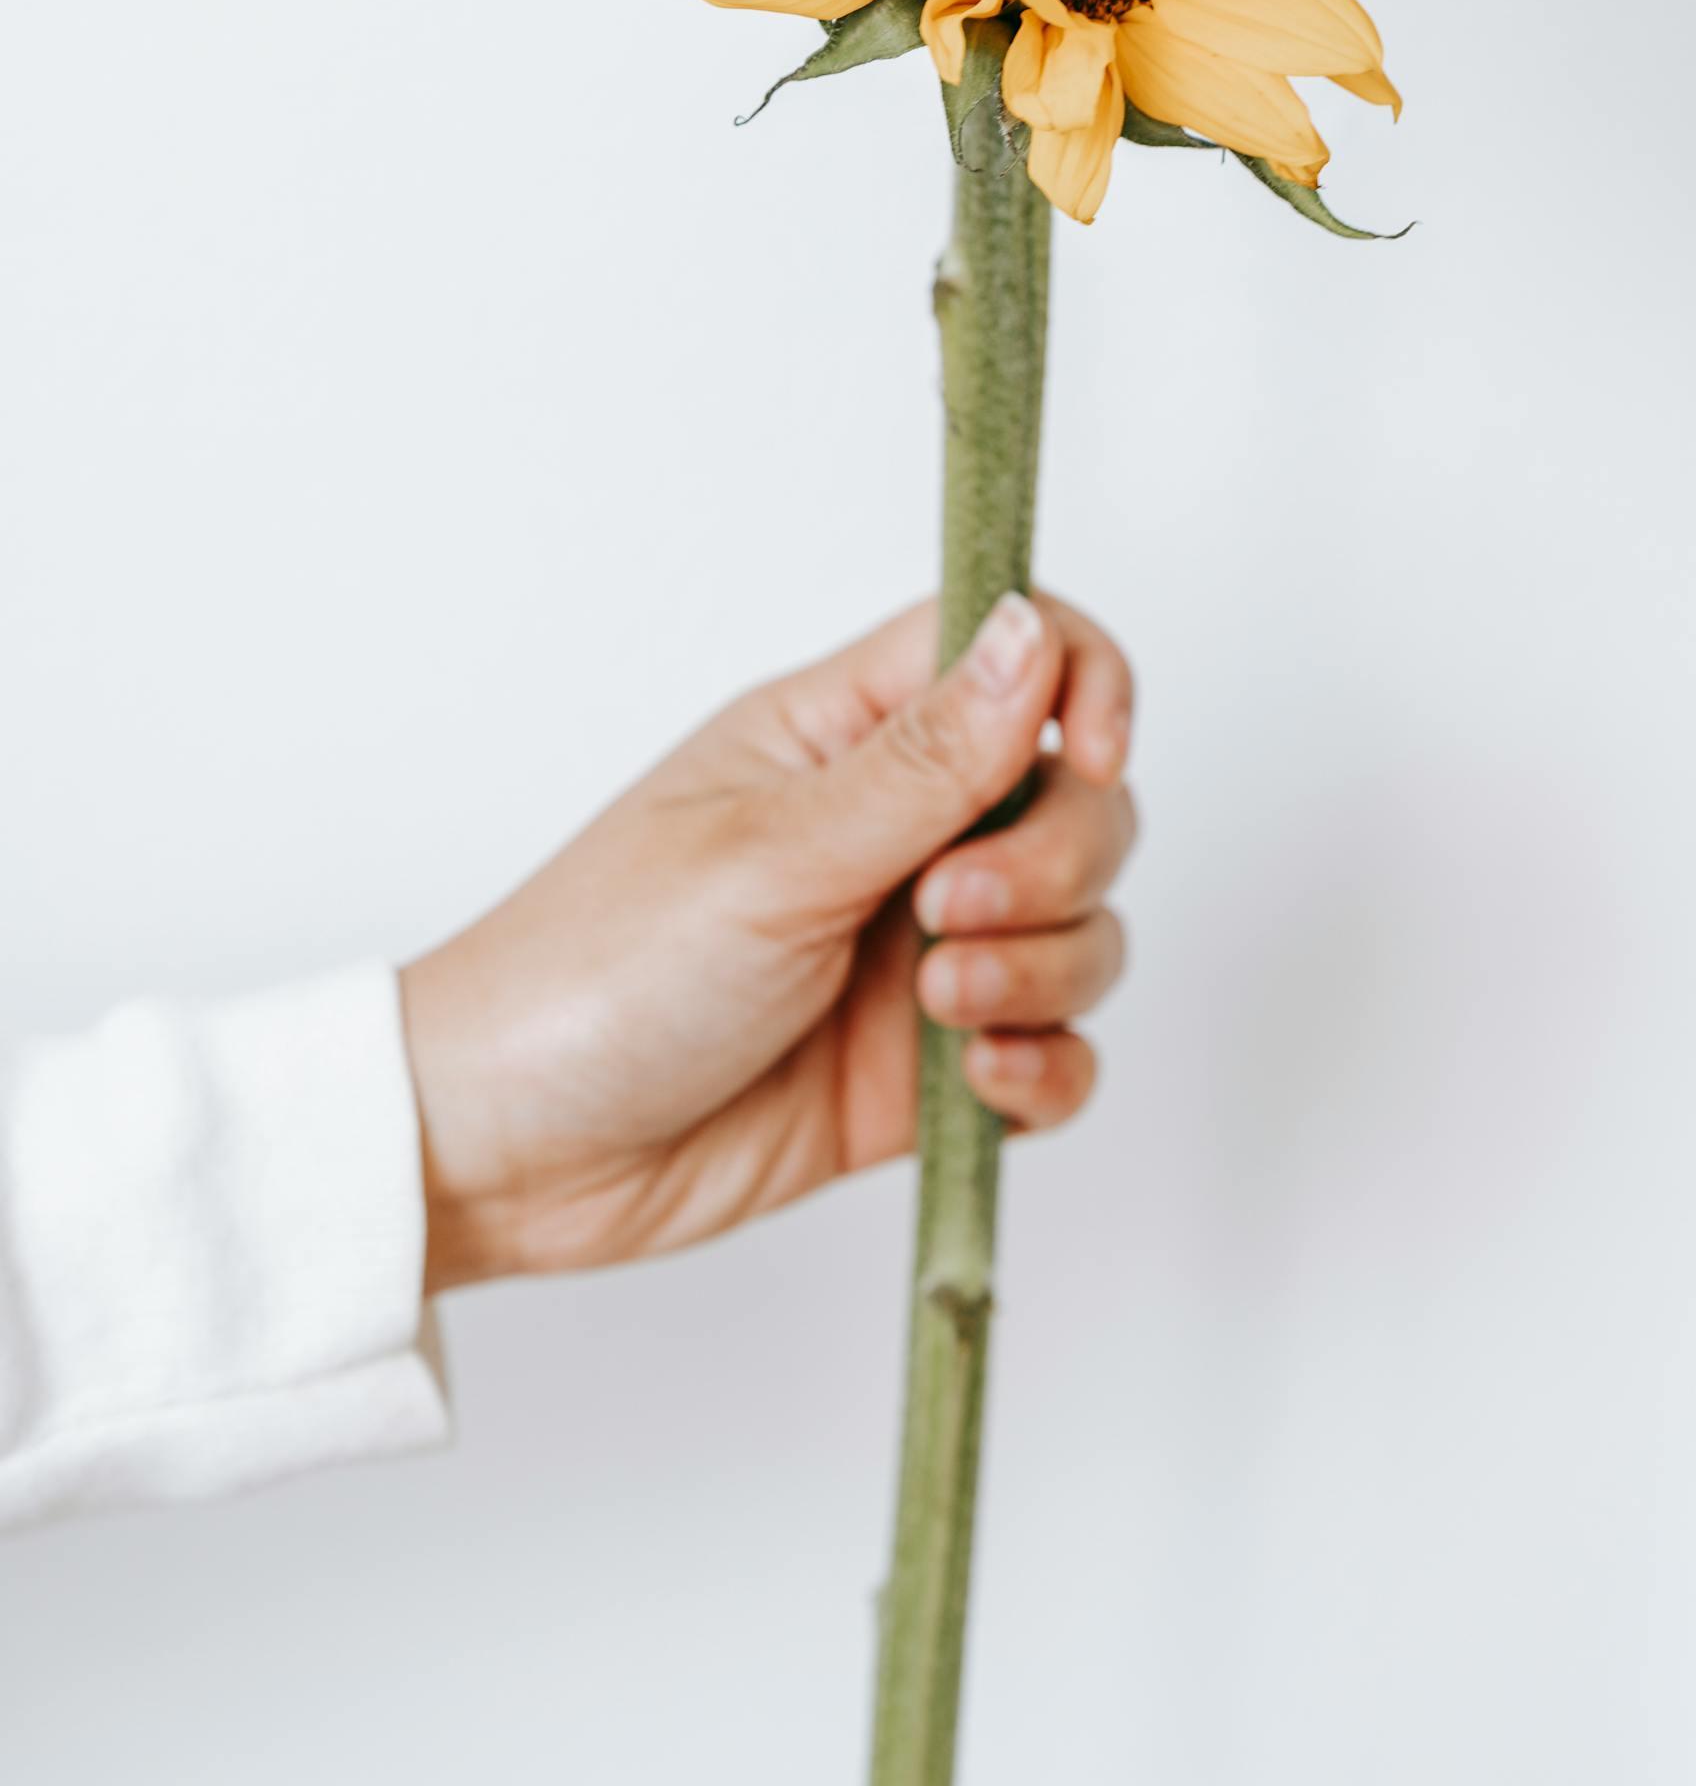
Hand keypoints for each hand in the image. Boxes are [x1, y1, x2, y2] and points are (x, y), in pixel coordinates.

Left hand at [398, 592, 1135, 1291]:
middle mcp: (897, 831)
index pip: (1011, 646)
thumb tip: (1029, 631)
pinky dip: (1049, 1066)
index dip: (1081, 682)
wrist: (514, 1154)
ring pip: (1083, 926)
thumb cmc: (594, 972)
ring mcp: (917, 950)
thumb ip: (924, 761)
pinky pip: (1057, 1051)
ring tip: (941, 1009)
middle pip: (1077, 798)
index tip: (1090, 753)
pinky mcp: (927, 1066)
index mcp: (844, 736)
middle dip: (1056, 860)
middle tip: (945, 917)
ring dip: (1049, 968)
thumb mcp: (767, 854)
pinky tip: (983, 1083)